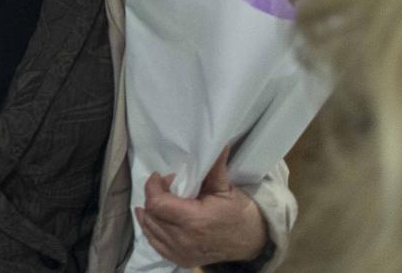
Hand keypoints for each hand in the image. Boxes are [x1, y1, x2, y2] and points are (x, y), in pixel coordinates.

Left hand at [135, 148, 266, 267]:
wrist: (251, 241)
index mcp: (195, 220)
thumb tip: (218, 140)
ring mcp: (182, 253)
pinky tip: (152, 218)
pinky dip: (151, 229)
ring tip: (161, 199)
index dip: (153, 187)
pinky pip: (155, 244)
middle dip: (154, 196)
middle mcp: (184, 239)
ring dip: (151, 212)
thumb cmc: (238, 212)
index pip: (157, 204)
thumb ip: (214, 165)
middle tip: (166, 186)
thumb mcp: (225, 187)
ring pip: (150, 229)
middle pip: (152, 215)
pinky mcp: (181, 260)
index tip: (160, 176)